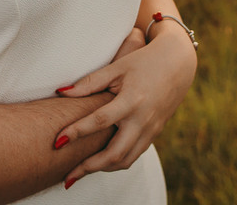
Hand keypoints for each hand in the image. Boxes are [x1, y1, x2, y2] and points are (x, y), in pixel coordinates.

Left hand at [52, 24, 196, 186]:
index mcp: (132, 100)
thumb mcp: (117, 67)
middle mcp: (143, 119)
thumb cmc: (144, 61)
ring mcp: (151, 129)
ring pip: (125, 160)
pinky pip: (135, 155)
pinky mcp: (155, 133)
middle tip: (67, 175)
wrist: (178, 63)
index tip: (58, 141)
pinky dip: (116, 162)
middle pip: (115, 154)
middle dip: (89, 167)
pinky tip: (101, 160)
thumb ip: (90, 82)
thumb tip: (62, 92)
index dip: (77, 132)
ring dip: (102, 168)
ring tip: (81, 170)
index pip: (100, 121)